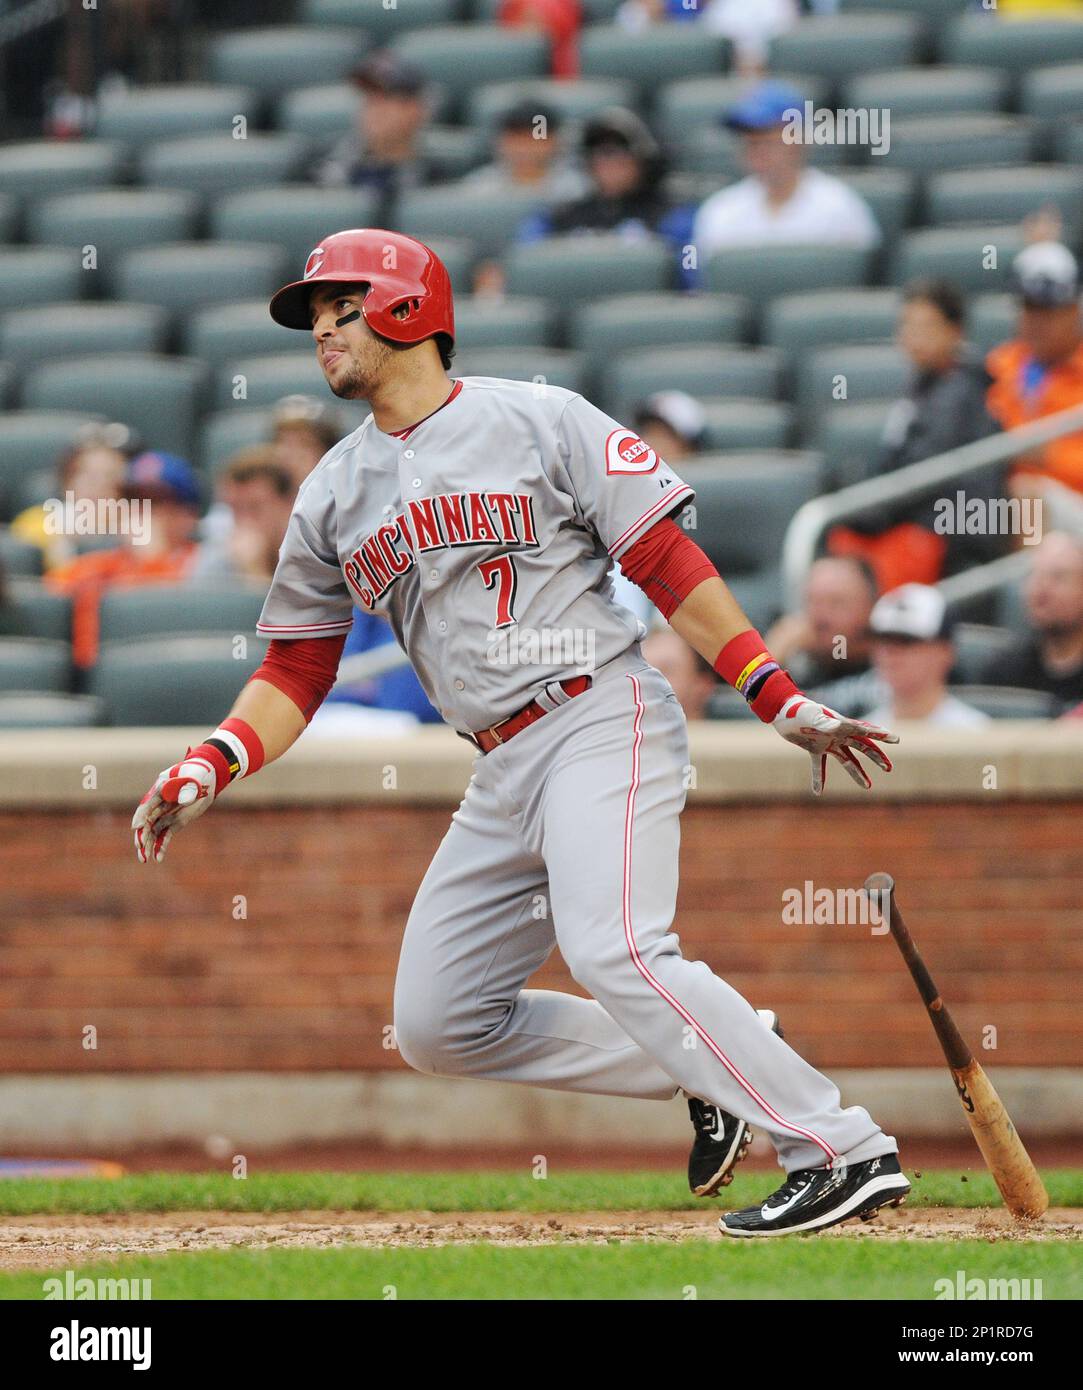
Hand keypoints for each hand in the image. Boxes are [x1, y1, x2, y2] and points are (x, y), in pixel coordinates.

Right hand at [131, 755, 218, 863]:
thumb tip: (183, 801)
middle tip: (140, 848)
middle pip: (147, 822)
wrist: (207, 778)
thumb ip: (189, 790)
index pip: (147, 805)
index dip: (141, 816)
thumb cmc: (197, 774)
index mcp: (160, 791)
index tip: (137, 827)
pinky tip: (158, 859)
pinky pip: (165, 835)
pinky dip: (160, 846)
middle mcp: (159, 804)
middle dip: (142, 835)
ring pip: (153, 831)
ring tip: (144, 860)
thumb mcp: (194, 779)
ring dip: (148, 845)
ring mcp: (165, 814)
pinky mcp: (174, 822)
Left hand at [772, 693, 897, 795]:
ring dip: (857, 772)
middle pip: (862, 747)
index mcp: (841, 724)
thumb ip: (825, 722)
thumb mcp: (811, 716)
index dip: (881, 734)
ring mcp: (827, 742)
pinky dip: (819, 778)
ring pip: (847, 760)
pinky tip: (818, 791)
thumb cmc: (797, 710)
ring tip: (868, 787)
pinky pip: (819, 766)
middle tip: (888, 767)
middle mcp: (838, 734)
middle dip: (876, 757)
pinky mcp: (814, 748)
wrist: (780, 711)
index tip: (896, 739)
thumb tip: (838, 725)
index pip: (865, 731)